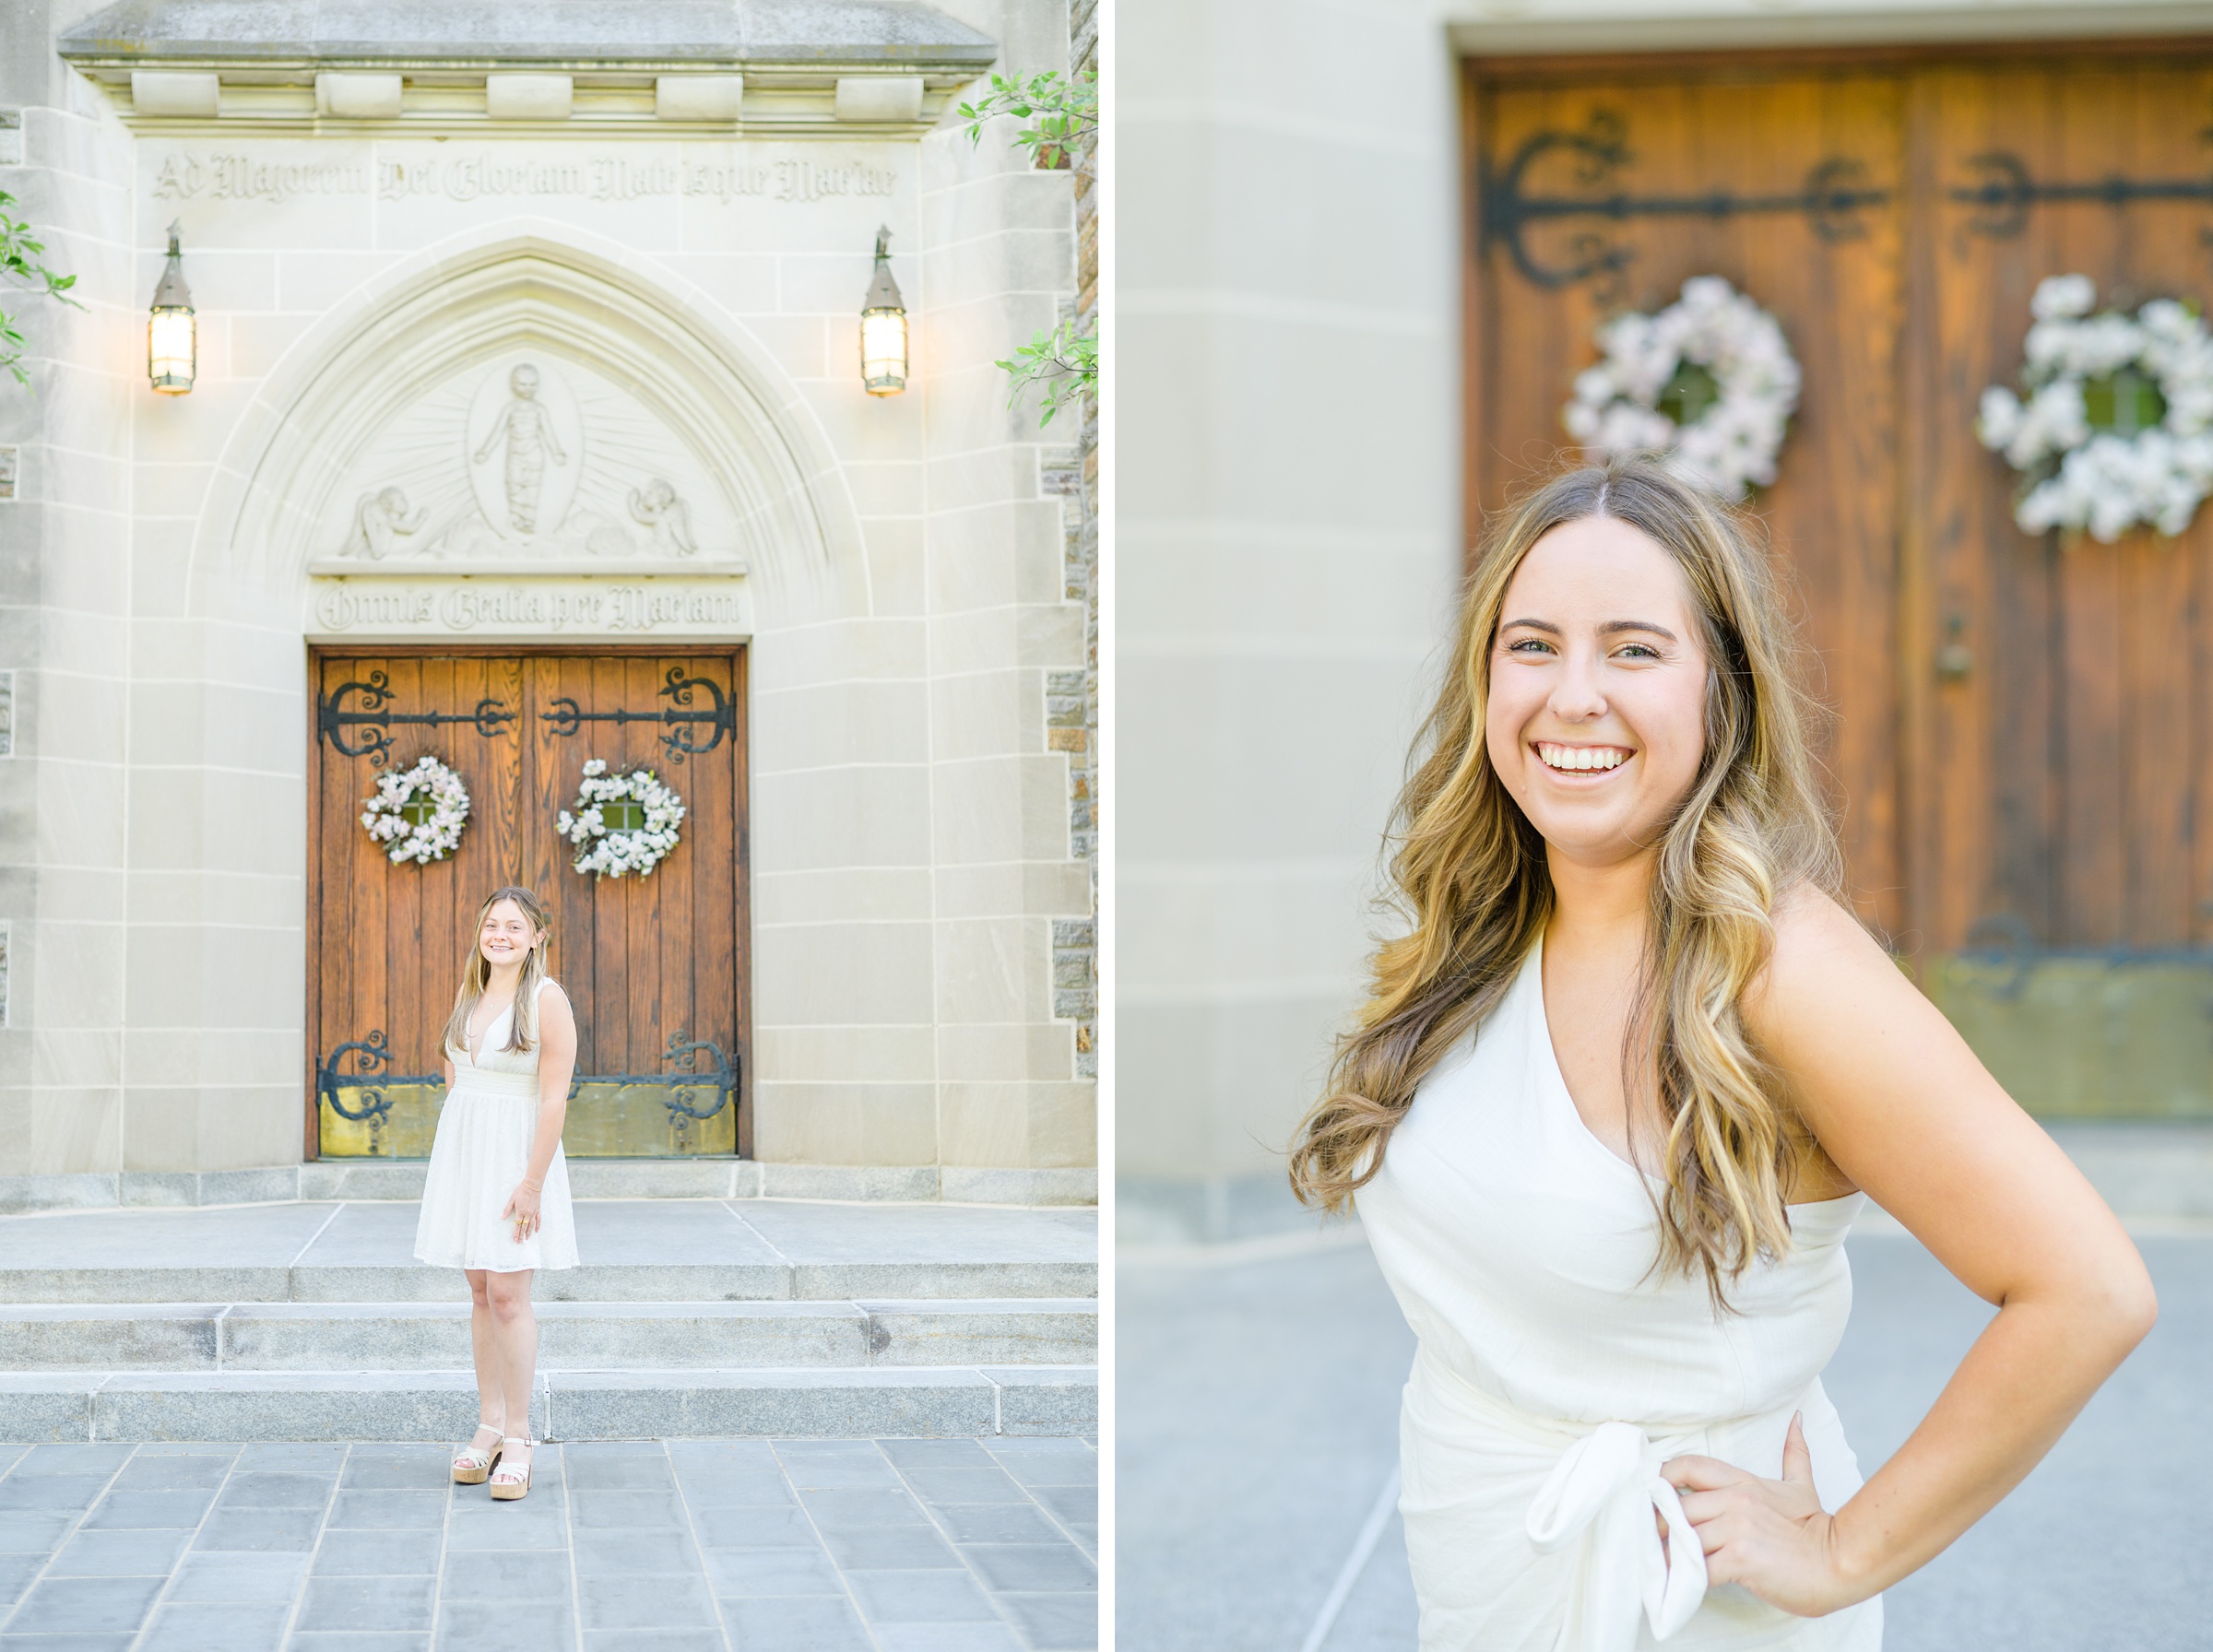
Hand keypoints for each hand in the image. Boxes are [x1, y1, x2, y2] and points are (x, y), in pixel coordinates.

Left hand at [501, 1180, 542, 1242]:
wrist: (532, 1185)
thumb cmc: (521, 1191)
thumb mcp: (512, 1199)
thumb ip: (507, 1209)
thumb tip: (502, 1218)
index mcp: (520, 1211)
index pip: (517, 1224)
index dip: (516, 1232)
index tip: (515, 1238)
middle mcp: (527, 1213)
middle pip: (524, 1226)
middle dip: (521, 1235)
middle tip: (519, 1242)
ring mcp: (533, 1212)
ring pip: (531, 1225)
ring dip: (529, 1232)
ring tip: (527, 1239)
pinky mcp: (538, 1210)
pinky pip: (539, 1219)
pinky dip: (538, 1226)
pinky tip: (536, 1231)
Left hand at [1662, 1414, 1855, 1617]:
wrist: (1841, 1563)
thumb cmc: (1816, 1529)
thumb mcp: (1801, 1486)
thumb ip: (1794, 1453)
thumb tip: (1796, 1419)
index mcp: (1741, 1481)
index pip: (1686, 1466)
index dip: (1662, 1480)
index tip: (1655, 1500)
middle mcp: (1735, 1499)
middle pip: (1676, 1507)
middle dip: (1661, 1528)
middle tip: (1655, 1543)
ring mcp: (1737, 1528)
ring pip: (1684, 1539)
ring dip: (1673, 1557)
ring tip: (1668, 1568)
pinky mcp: (1741, 1558)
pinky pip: (1700, 1569)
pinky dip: (1689, 1580)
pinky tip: (1688, 1586)